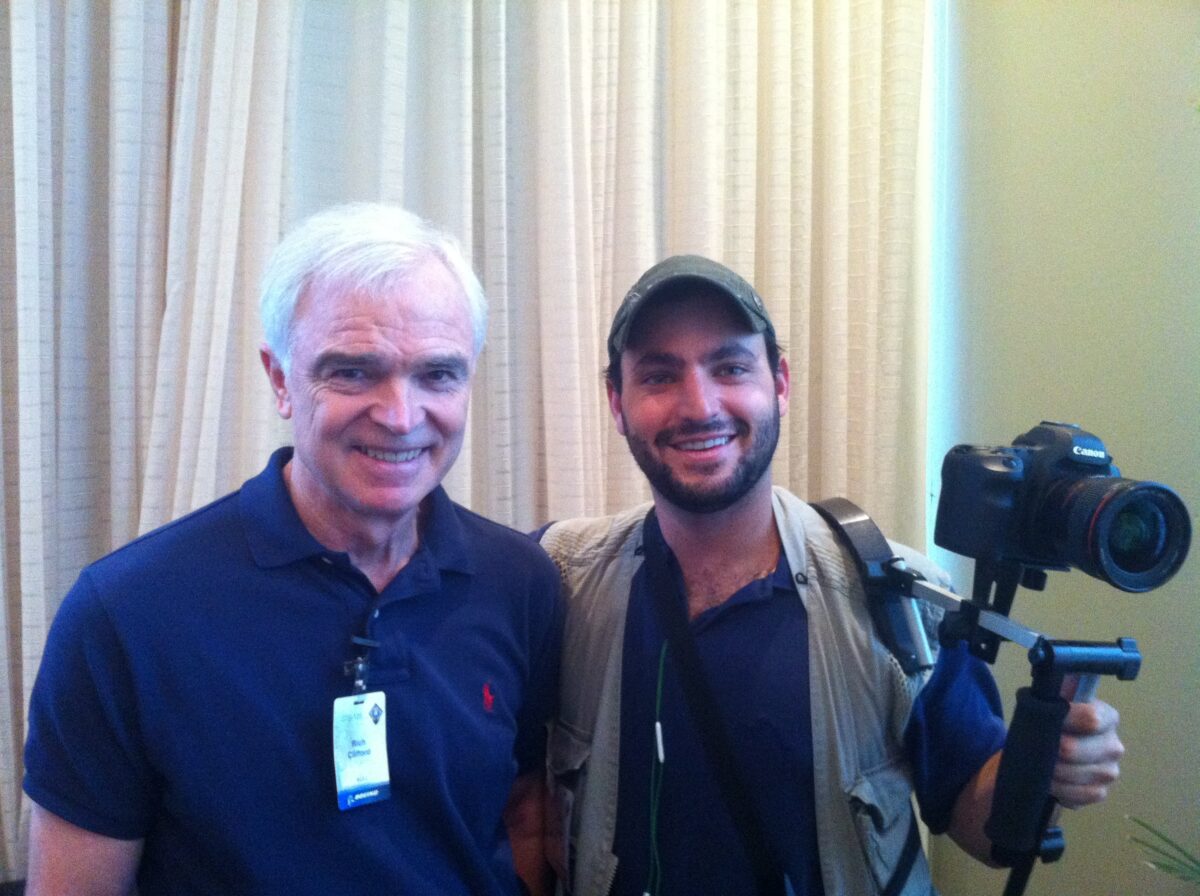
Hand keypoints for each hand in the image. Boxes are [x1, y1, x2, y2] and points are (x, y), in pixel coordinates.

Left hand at [1050, 678, 1123, 808]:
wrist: (1042, 754)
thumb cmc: (1046, 724)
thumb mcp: (1048, 702)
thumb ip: (1054, 692)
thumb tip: (1050, 668)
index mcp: (1105, 716)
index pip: (1091, 718)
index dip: (1064, 720)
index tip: (1044, 722)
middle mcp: (1113, 743)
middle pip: (1078, 750)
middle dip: (1052, 751)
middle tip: (1037, 749)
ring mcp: (1109, 770)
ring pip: (1078, 775)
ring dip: (1053, 773)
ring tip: (1039, 766)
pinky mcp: (1100, 792)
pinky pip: (1082, 795)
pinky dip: (1061, 790)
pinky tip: (1051, 783)